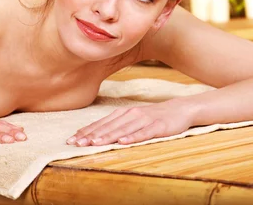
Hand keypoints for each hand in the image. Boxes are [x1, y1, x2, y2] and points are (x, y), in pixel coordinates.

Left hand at [67, 102, 191, 145]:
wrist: (180, 109)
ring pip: (124, 130)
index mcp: (124, 112)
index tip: (72, 140)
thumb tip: (94, 134)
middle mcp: (132, 114)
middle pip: (110, 126)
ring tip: (95, 143)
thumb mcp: (133, 117)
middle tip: (77, 144)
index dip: (87, 131)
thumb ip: (116, 124)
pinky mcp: (158, 126)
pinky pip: (144, 133)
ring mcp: (145, 120)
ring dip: (108, 136)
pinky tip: (123, 142)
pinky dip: (133, 137)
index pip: (102, 123)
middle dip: (92, 135)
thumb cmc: (153, 116)